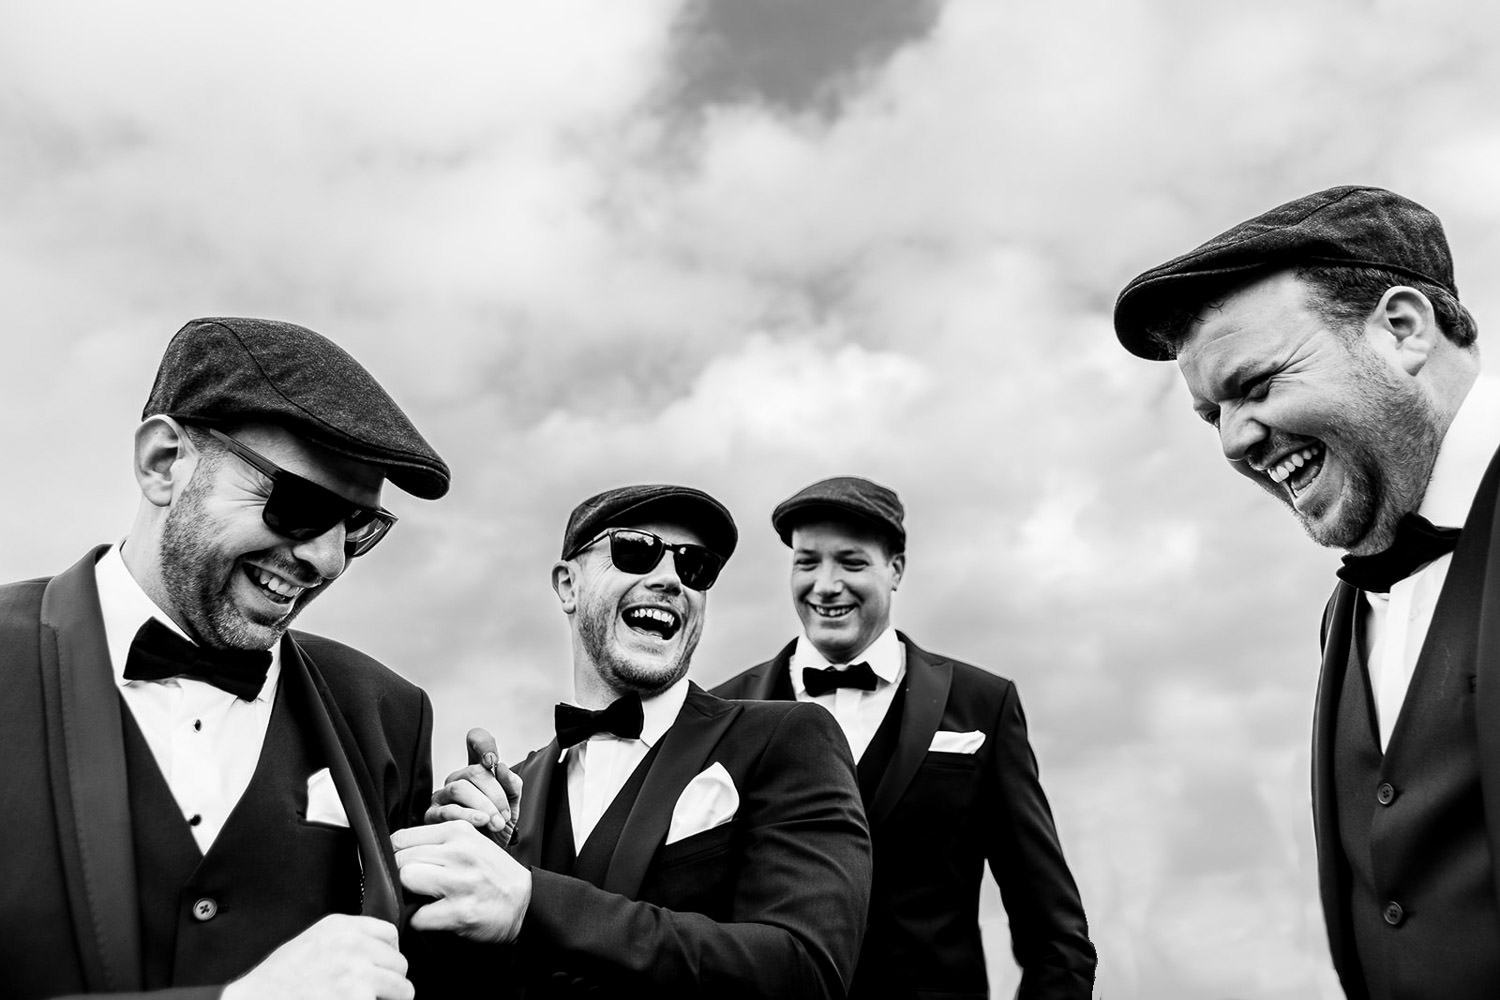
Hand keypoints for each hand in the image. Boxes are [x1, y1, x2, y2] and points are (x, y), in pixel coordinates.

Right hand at [221, 915, 409, 999]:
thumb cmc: (277, 981)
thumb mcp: (312, 943)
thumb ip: (345, 940)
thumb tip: (377, 952)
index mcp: (341, 927)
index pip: (390, 935)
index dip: (387, 957)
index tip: (378, 970)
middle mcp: (353, 945)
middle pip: (399, 964)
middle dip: (389, 982)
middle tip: (370, 994)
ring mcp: (357, 973)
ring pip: (403, 990)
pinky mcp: (357, 999)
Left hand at [393, 819, 530, 943]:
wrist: (525, 902)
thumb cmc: (492, 873)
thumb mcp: (470, 843)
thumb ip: (437, 842)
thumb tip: (394, 850)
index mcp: (458, 831)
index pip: (402, 837)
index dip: (395, 854)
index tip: (402, 865)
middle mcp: (459, 853)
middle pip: (401, 858)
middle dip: (401, 875)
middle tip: (415, 886)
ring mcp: (460, 882)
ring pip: (406, 880)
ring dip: (409, 895)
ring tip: (423, 899)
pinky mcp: (461, 912)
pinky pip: (418, 917)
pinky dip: (420, 921)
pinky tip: (435, 917)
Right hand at [425, 727, 522, 846]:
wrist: (488, 859)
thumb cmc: (497, 829)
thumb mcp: (513, 805)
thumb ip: (512, 785)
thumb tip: (501, 767)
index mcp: (477, 772)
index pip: (475, 741)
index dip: (482, 743)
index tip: (492, 759)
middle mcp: (457, 780)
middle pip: (472, 771)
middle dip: (494, 793)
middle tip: (505, 814)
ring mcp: (442, 797)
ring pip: (459, 788)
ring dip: (483, 805)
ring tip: (497, 823)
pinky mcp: (432, 816)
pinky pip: (448, 811)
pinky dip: (468, 816)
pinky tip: (482, 823)